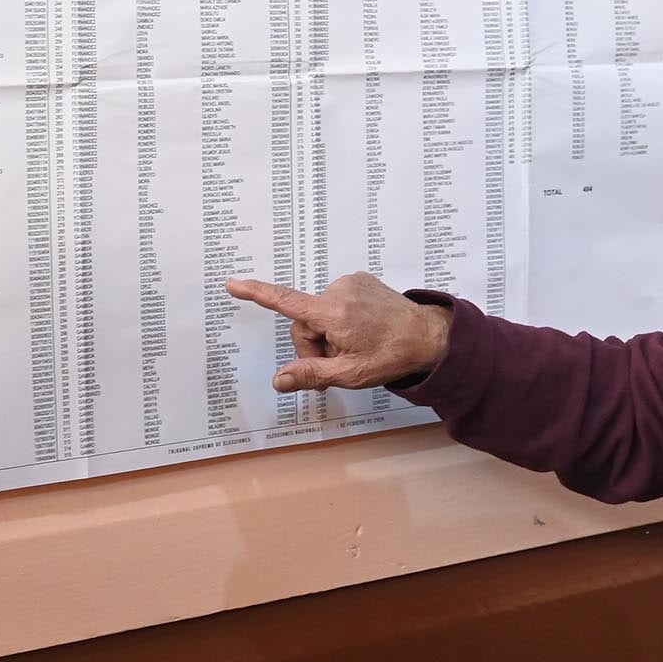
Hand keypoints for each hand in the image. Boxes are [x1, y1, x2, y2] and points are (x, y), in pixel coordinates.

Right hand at [221, 272, 452, 391]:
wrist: (429, 336)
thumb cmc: (391, 355)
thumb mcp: (350, 373)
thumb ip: (311, 375)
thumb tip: (278, 380)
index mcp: (333, 312)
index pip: (286, 302)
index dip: (256, 294)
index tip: (233, 284)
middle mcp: (339, 290)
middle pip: (304, 322)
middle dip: (314, 346)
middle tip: (337, 365)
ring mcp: (351, 283)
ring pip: (320, 314)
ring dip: (329, 334)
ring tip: (355, 348)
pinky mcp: (360, 281)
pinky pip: (336, 303)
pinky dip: (341, 320)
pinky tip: (362, 332)